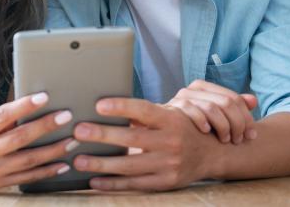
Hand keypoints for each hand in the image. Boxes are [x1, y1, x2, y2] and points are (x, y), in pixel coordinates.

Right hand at [0, 93, 77, 188]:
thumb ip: (0, 121)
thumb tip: (29, 109)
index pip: (3, 116)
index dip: (24, 106)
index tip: (44, 97)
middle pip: (19, 138)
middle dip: (45, 126)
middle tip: (66, 116)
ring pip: (28, 160)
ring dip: (53, 150)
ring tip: (72, 140)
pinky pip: (28, 178)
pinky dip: (47, 171)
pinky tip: (62, 163)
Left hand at [72, 98, 219, 190]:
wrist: (210, 155)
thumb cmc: (181, 128)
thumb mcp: (170, 114)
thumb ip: (145, 113)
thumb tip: (109, 107)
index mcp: (171, 120)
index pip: (143, 111)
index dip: (121, 107)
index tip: (98, 105)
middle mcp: (171, 142)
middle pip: (132, 139)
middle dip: (103, 135)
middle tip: (79, 131)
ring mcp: (169, 165)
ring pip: (129, 166)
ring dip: (101, 164)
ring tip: (78, 160)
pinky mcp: (165, 183)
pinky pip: (134, 185)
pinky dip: (112, 184)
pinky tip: (94, 181)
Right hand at [165, 79, 257, 143]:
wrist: (162, 132)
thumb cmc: (193, 127)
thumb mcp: (215, 118)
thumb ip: (234, 108)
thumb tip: (254, 101)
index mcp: (206, 88)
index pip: (234, 98)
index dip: (247, 117)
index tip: (251, 135)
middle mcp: (194, 89)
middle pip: (226, 102)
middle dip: (238, 124)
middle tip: (240, 140)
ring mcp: (182, 97)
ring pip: (212, 107)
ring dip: (223, 126)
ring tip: (226, 140)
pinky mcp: (172, 107)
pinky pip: (191, 110)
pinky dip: (202, 121)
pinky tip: (207, 132)